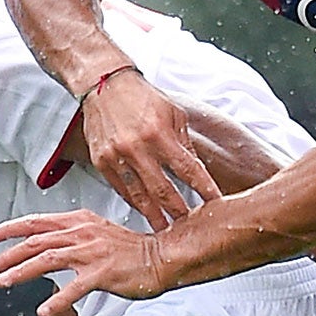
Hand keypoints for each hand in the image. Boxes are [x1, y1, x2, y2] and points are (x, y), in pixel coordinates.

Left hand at [0, 209, 167, 315]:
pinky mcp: (103, 273)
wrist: (164, 257)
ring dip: (20, 273)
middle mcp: (83, 233)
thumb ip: (73, 234)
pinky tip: (43, 310)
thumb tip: (47, 244)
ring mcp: (92, 253)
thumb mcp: (99, 232)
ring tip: (4, 283)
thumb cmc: (132, 250)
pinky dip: (55, 300)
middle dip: (7, 256)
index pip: (37, 221)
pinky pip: (73, 288)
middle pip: (35, 242)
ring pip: (45, 260)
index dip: (10, 228)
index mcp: (80, 221)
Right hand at [82, 67, 221, 230]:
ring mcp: (116, 157)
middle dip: (178, 211)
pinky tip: (144, 211)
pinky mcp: (101, 162)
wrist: (103, 85)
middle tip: (190, 226)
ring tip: (165, 229)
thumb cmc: (141, 97)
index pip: (187, 169)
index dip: (203, 188)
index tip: (215, 202)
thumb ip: (185, 144)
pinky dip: (134, 202)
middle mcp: (136, 147)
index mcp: (159, 134)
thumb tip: (197, 170)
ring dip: (154, 215)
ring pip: (139, 196)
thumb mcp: (173, 114)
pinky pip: (120, 189)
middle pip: (163, 190)